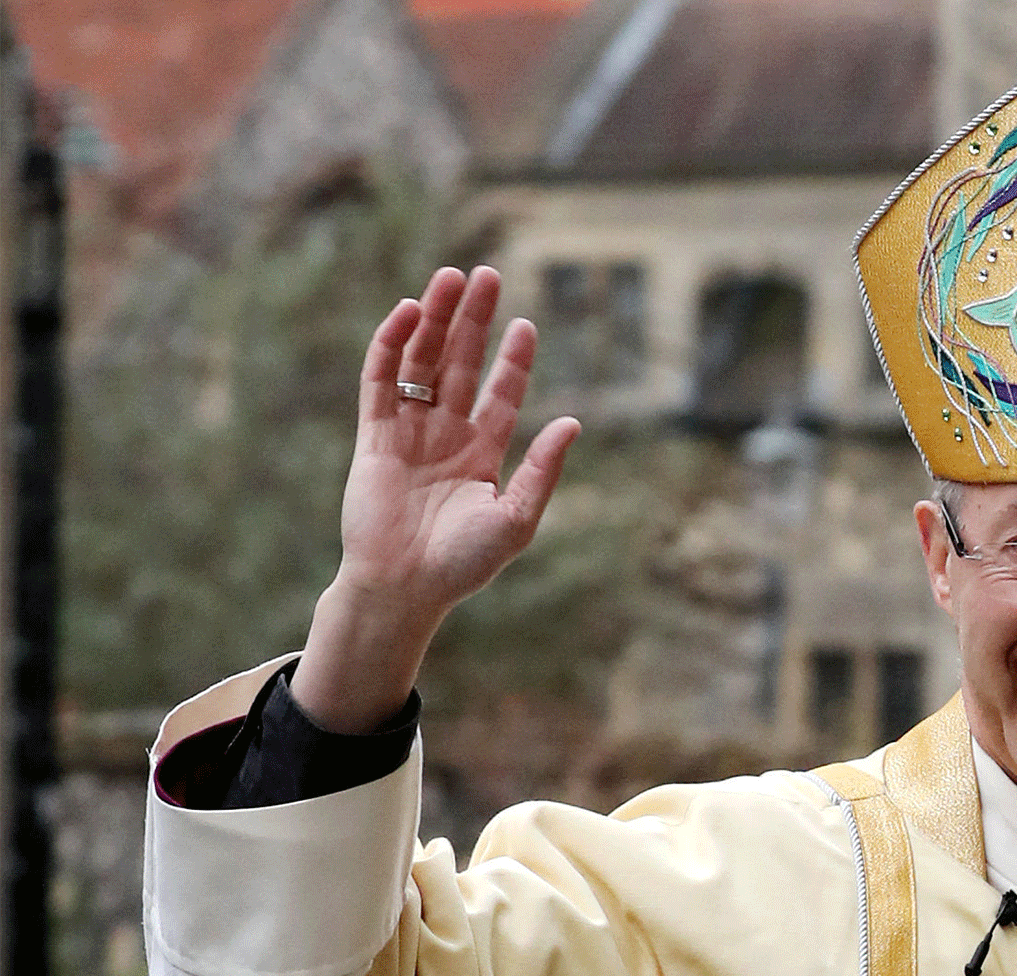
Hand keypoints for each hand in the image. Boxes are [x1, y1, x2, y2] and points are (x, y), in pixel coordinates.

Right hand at [294, 266, 580, 730]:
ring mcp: (408, 433)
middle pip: (460, 364)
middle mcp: (445, 436)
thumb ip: (542, 470)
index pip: (500, 393)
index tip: (526, 324)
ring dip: (434, 320)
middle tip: (486, 275)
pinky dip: (391, 347)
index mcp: (482, 454)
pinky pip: (380, 382)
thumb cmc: (463, 564)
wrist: (404, 589)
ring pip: (422, 362)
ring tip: (450, 277)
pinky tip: (407, 314)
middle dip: (472, 321)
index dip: (512, 359)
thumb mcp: (516, 518)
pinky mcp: (373, 437)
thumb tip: (573, 423)